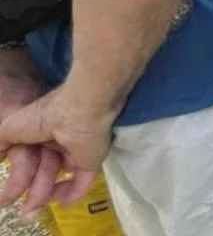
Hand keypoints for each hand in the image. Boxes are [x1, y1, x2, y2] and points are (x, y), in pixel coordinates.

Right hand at [0, 86, 110, 221]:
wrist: (78, 112)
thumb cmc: (43, 116)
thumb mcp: (11, 128)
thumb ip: (2, 143)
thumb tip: (0, 157)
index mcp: (41, 133)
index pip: (29, 160)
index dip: (19, 178)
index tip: (6, 199)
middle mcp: (59, 143)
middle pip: (43, 173)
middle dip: (32, 192)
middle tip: (24, 213)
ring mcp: (76, 152)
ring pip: (58, 179)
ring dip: (46, 195)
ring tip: (31, 211)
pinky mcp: (91, 162)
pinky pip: (81, 182)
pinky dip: (72, 193)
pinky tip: (62, 202)